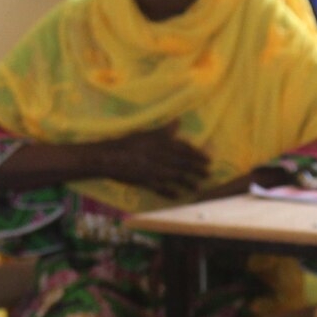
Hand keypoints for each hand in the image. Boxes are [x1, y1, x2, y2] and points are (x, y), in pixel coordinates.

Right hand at [90, 125, 209, 196]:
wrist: (108, 156)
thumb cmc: (128, 142)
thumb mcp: (147, 133)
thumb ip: (165, 130)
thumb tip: (179, 120)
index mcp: (160, 142)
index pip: (183, 148)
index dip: (197, 154)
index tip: (208, 160)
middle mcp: (159, 155)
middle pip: (182, 163)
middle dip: (197, 169)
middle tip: (208, 173)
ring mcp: (152, 169)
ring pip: (175, 176)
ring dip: (188, 182)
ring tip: (198, 187)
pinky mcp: (145, 181)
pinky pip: (160, 188)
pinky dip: (170, 192)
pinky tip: (178, 196)